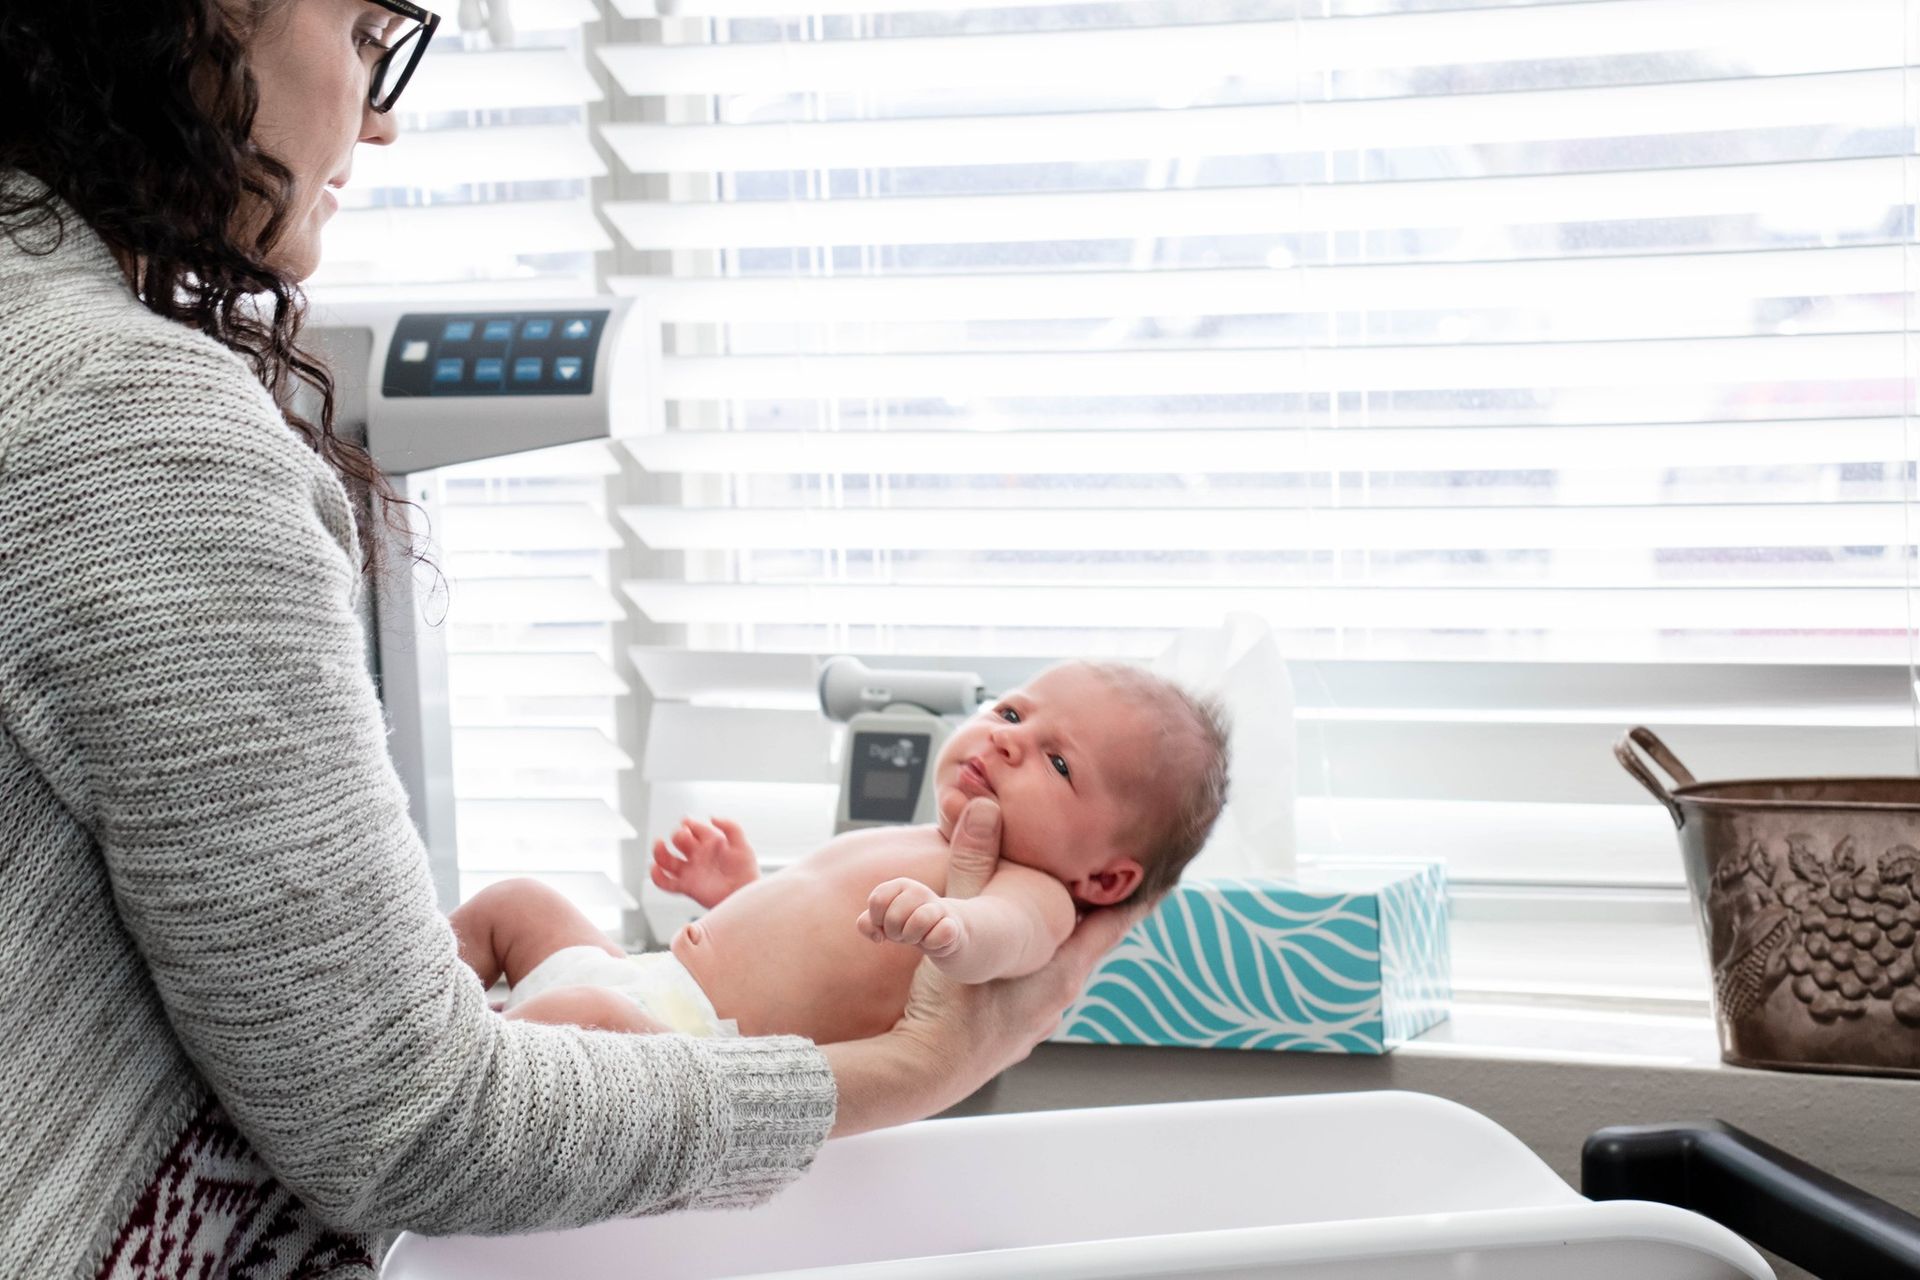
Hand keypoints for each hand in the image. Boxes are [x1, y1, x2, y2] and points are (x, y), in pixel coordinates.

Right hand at [649, 816, 756, 910]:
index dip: (688, 823)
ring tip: (659, 845)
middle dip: (677, 835)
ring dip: (659, 851)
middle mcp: (698, 855)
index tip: (688, 824)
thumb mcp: (742, 844)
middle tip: (683, 837)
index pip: (692, 827)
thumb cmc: (746, 871)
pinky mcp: (686, 886)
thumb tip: (712, 817)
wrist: (744, 894)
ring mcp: (691, 870)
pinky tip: (656, 868)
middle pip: (678, 840)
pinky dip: (656, 876)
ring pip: (667, 859)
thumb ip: (730, 826)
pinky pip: (665, 881)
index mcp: (710, 842)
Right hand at [821, 797, 1154, 1137]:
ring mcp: (1033, 1021)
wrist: (921, 1071)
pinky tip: (1003, 957)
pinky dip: (1024, 966)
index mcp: (1062, 970)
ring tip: (1044, 909)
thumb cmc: (947, 1004)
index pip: (1113, 923)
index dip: (1134, 895)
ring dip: (1051, 940)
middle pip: (1084, 942)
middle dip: (1085, 909)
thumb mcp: (961, 924)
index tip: (1155, 871)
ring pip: (1053, 967)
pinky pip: (1026, 989)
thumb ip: (973, 865)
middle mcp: (1057, 998)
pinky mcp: (1007, 1034)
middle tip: (1090, 875)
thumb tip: (985, 807)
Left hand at [857, 878, 967, 958]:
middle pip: (893, 917)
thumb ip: (866, 924)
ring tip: (918, 936)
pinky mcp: (953, 925)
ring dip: (913, 937)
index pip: (877, 901)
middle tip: (904, 932)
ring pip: (919, 920)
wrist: (943, 932)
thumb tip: (878, 935)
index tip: (887, 923)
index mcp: (900, 885)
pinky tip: (934, 941)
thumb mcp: (882, 922)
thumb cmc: (907, 924)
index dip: (878, 919)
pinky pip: (941, 934)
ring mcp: (939, 906)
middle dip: (894, 932)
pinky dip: (933, 944)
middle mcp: (920, 891)